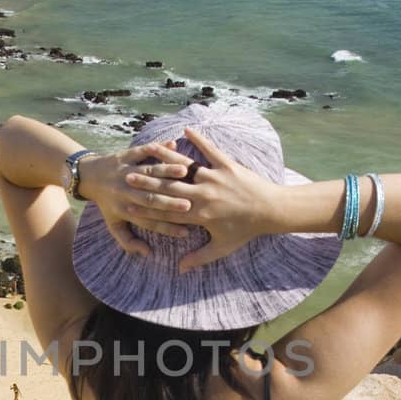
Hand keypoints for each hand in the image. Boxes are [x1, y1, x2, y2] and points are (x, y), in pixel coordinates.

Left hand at [79, 142, 193, 255]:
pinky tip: (173, 147)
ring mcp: (123, 172)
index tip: (186, 232)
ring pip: (147, 173)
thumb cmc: (107, 203)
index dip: (167, 228)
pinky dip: (157, 149)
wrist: (88, 176)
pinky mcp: (123, 156)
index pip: (148, 222)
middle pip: (149, 199)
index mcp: (123, 210)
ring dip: (166, 172)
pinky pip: (141, 151)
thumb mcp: (113, 225)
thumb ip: (128, 241)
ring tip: (185, 173)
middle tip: (190, 205)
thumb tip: (146, 253)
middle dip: (169, 202)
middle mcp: (123, 192)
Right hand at [122, 126, 283, 272]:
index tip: (128, 203)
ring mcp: (215, 177)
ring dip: (166, 158)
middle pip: (170, 187)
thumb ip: (200, 257)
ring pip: (185, 167)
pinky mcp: (227, 165)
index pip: (168, 210)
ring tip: (148, 151)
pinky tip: (185, 130)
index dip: (147, 207)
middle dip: (148, 182)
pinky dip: (198, 139)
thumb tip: (180, 268)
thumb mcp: (223, 247)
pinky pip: (210, 149)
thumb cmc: (247, 230)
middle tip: (128, 176)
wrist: (273, 210)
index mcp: (200, 215)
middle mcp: (204, 194)